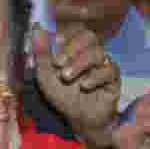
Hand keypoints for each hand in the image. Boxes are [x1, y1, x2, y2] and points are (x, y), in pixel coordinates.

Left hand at [31, 25, 120, 148]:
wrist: (79, 119)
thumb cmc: (63, 95)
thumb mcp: (46, 76)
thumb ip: (41, 54)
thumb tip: (36, 29)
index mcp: (74, 50)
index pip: (73, 31)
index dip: (63, 37)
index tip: (52, 48)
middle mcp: (90, 53)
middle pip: (88, 36)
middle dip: (72, 47)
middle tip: (58, 62)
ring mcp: (103, 65)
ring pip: (98, 53)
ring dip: (79, 63)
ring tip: (66, 77)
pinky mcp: (113, 79)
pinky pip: (110, 70)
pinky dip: (95, 77)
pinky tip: (84, 85)